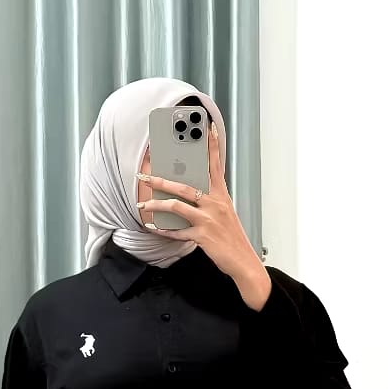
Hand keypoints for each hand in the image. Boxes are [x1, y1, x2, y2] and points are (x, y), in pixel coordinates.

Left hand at [136, 121, 264, 284]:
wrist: (244, 261)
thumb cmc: (232, 238)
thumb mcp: (225, 214)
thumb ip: (211, 200)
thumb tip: (193, 193)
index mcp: (221, 196)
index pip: (215, 166)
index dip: (211, 146)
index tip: (206, 127)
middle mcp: (215, 204)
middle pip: (184, 185)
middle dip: (161, 178)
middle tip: (143, 174)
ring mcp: (209, 220)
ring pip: (177, 206)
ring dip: (157, 204)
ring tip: (143, 203)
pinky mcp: (203, 237)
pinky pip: (178, 232)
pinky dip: (164, 230)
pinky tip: (153, 228)